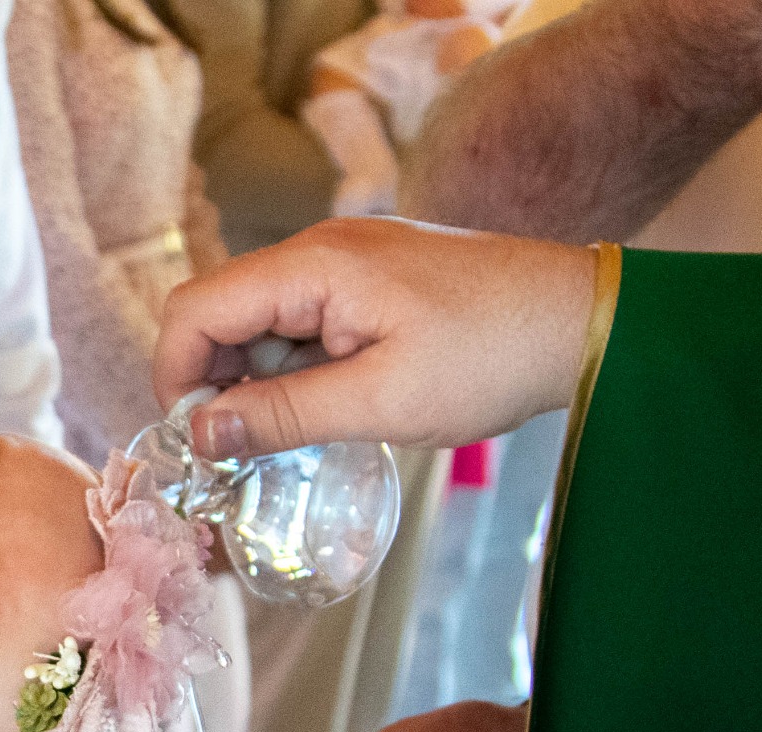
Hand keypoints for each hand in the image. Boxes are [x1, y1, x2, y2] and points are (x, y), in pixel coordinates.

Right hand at [152, 217, 594, 459]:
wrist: (585, 320)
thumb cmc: (493, 356)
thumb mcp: (382, 402)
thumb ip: (283, 415)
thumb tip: (201, 433)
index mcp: (313, 266)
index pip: (196, 309)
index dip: (176, 378)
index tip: (198, 443)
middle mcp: (319, 249)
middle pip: (220, 312)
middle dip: (212, 382)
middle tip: (238, 451)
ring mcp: (345, 260)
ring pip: (259, 321)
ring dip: (256, 381)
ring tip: (289, 438)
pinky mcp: (370, 280)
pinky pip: (302, 321)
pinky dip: (294, 368)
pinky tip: (325, 409)